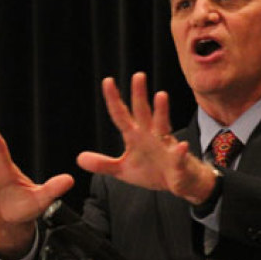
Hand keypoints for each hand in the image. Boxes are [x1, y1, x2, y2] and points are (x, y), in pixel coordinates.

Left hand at [76, 72, 215, 203]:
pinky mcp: (178, 162)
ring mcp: (165, 147)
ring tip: (160, 95)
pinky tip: (181, 146)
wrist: (178, 184)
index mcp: (135, 136)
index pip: (121, 115)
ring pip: (163, 126)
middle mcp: (150, 136)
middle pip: (143, 112)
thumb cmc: (151, 171)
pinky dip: (180, 152)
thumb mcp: (122, 170)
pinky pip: (179, 156)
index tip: (107, 81)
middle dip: (139, 95)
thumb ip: (103, 164)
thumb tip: (79, 158)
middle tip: (137, 75)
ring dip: (161, 111)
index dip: (114, 99)